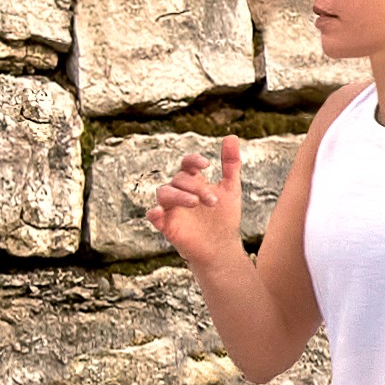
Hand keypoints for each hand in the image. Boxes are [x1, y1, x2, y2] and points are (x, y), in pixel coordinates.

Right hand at [145, 141, 248, 267]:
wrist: (223, 248)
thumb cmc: (225, 218)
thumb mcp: (232, 188)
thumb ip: (231, 164)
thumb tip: (231, 136)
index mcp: (193, 182)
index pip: (186, 164)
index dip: (193, 160)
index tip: (207, 164)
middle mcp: (180, 193)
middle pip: (179, 179)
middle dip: (196, 187)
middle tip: (213, 202)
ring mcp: (171, 209)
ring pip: (164, 193)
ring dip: (179, 195)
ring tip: (195, 203)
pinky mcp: (166, 226)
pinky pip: (153, 216)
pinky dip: (154, 213)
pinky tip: (159, 213)